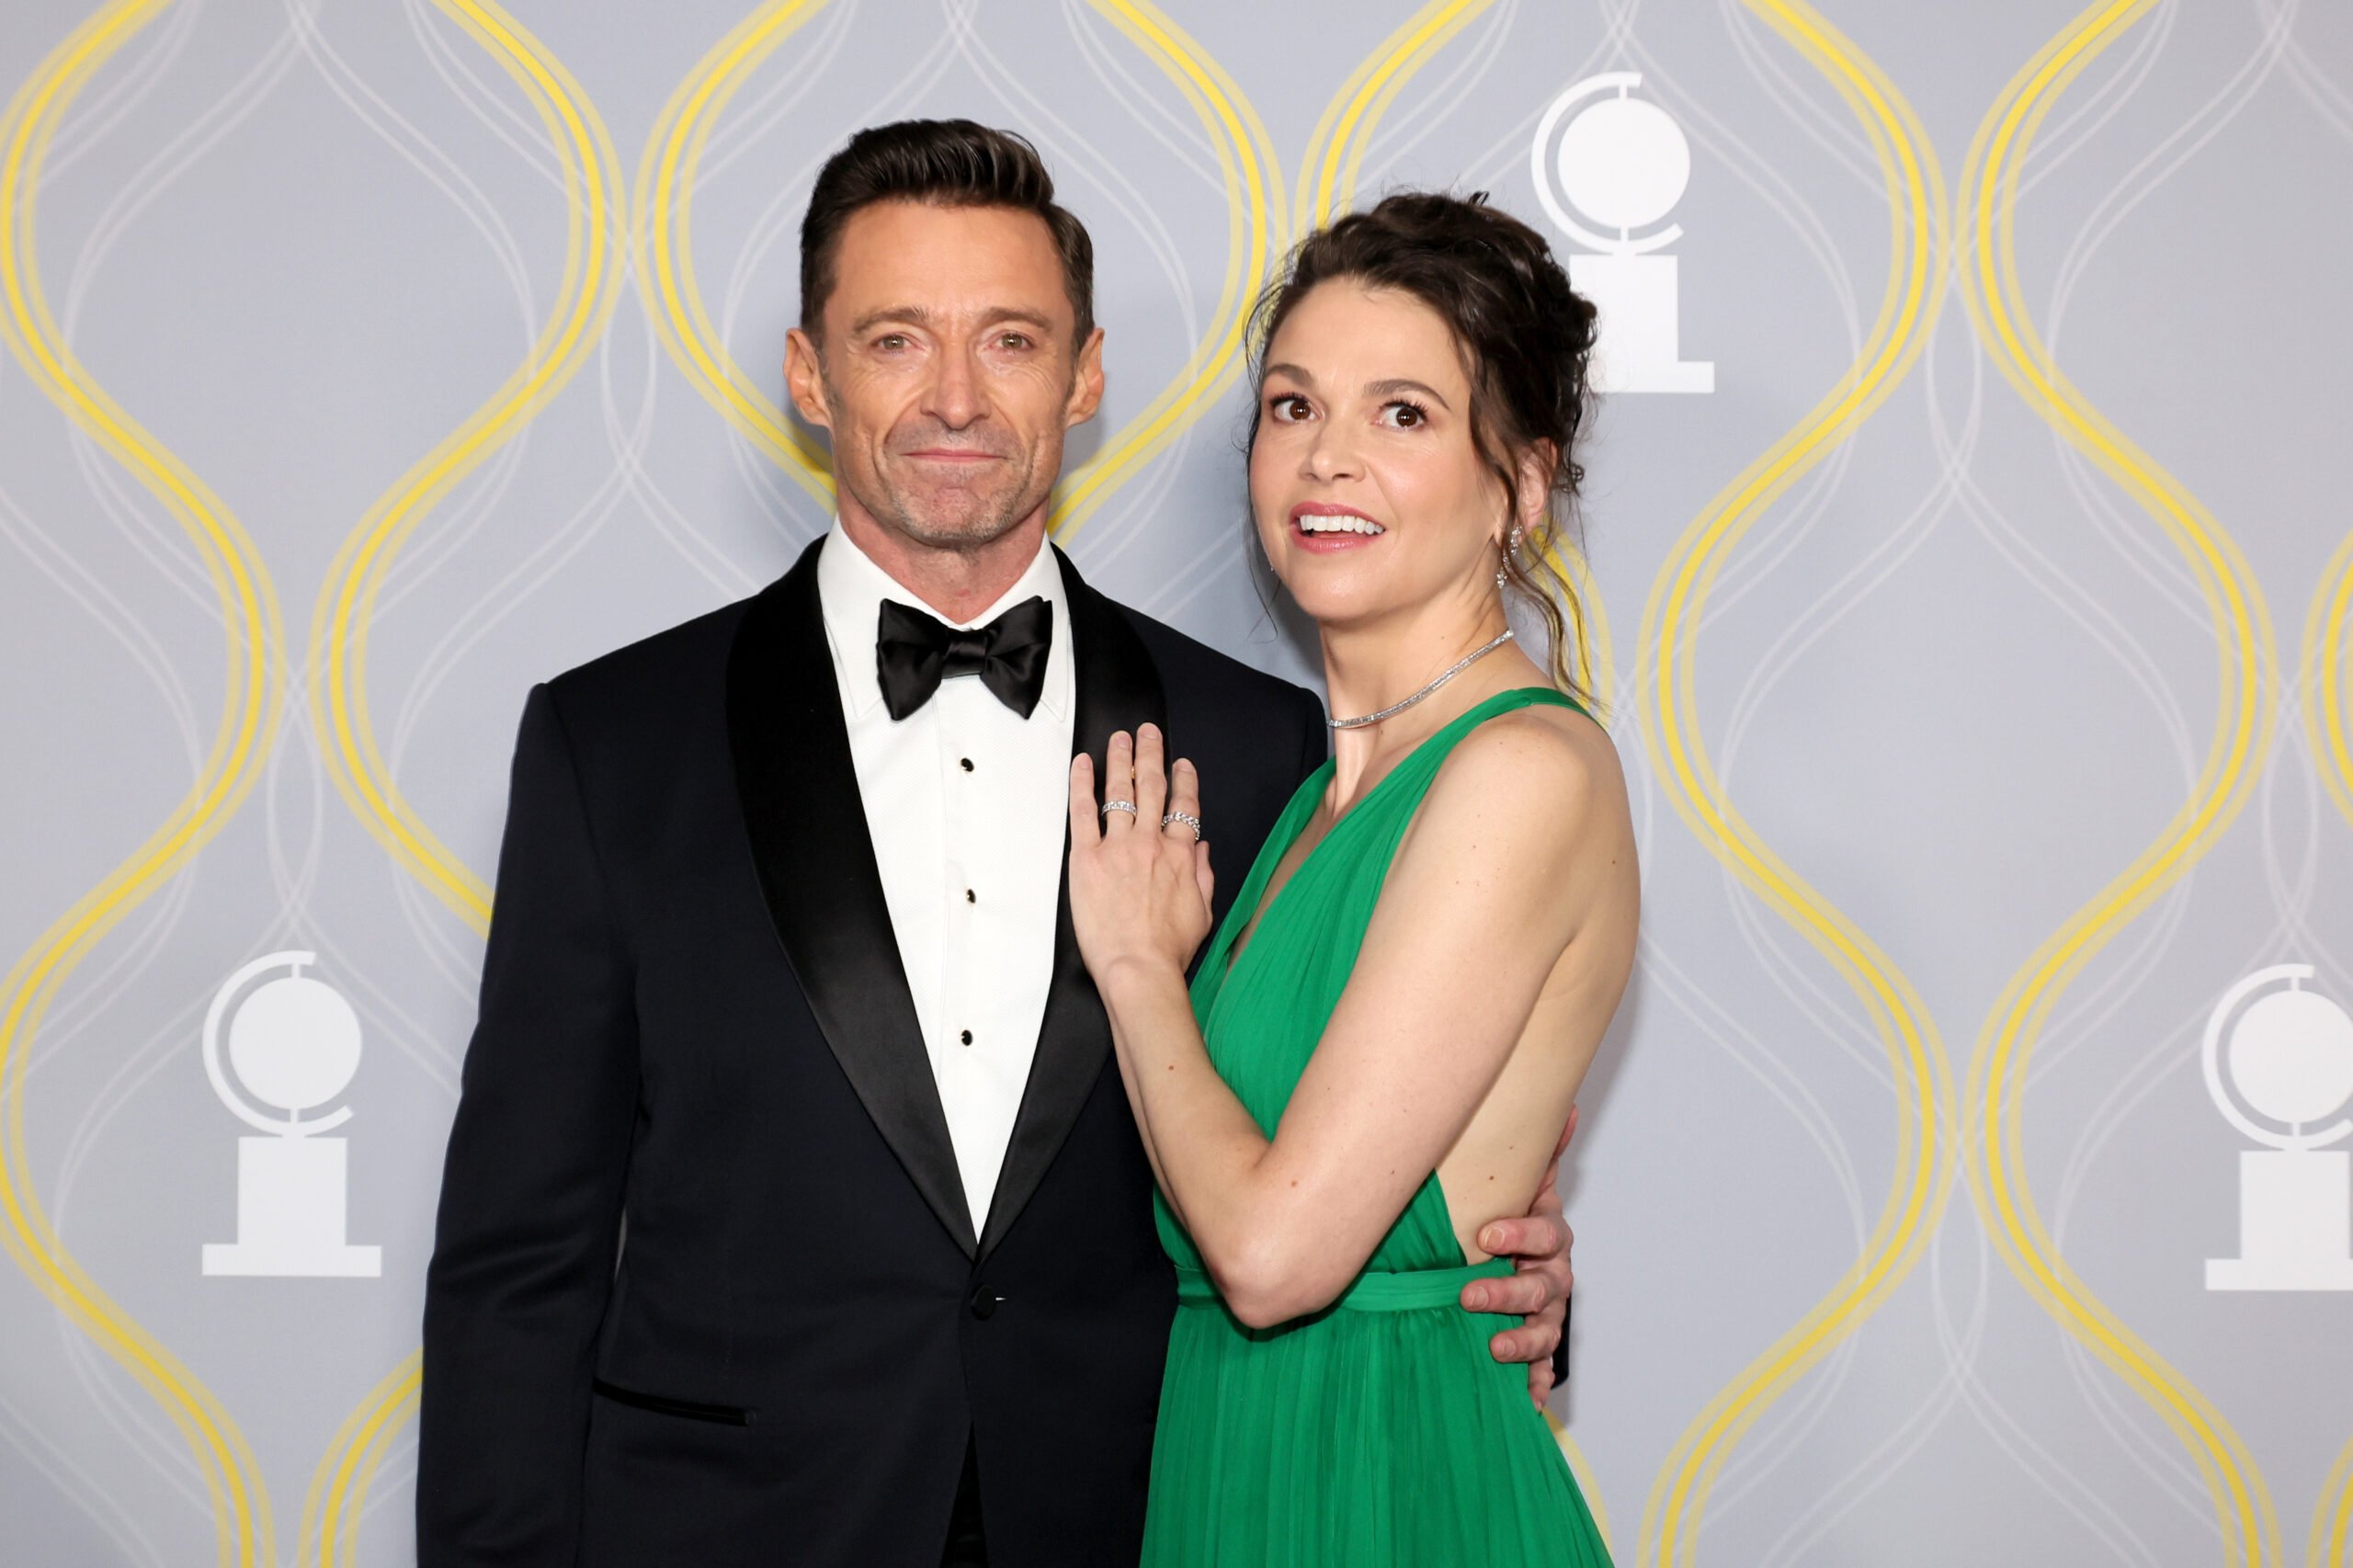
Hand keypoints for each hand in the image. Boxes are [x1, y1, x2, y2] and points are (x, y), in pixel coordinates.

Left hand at [1068, 724, 1214, 984]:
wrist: (1139, 967)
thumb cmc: (1169, 949)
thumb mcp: (1203, 913)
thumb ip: (1204, 875)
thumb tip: (1202, 849)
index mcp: (1181, 855)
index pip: (1185, 806)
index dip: (1184, 780)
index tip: (1182, 764)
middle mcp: (1151, 842)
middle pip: (1153, 787)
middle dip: (1152, 754)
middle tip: (1148, 732)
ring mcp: (1118, 847)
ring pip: (1121, 791)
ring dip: (1121, 759)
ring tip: (1120, 738)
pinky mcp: (1087, 858)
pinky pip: (1084, 812)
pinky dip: (1083, 784)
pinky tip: (1083, 763)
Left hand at [1464, 1104, 1577, 1406]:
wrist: (1508, 1251)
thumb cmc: (1509, 1214)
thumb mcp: (1520, 1181)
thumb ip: (1539, 1149)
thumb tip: (1568, 1106)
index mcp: (1548, 1235)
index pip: (1545, 1233)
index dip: (1520, 1234)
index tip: (1486, 1235)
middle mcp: (1552, 1274)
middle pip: (1541, 1287)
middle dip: (1507, 1292)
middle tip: (1469, 1295)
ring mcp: (1546, 1312)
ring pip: (1543, 1329)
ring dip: (1521, 1342)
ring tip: (1494, 1348)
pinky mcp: (1535, 1345)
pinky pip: (1540, 1369)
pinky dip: (1531, 1384)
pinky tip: (1522, 1399)